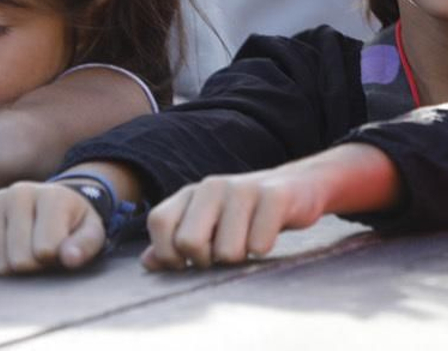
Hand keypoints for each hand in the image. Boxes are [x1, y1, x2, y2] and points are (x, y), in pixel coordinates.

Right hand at [0, 181, 106, 275]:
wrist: (55, 204)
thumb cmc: (74, 223)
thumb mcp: (92, 233)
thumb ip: (86, 245)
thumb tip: (70, 258)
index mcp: (52, 195)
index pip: (45, 251)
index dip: (55, 260)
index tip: (62, 247)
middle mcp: (19, 192)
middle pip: (19, 260)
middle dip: (34, 266)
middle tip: (43, 250)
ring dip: (15, 266)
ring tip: (28, 247)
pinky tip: (8, 250)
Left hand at [140, 168, 325, 269]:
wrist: (300, 185)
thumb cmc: (246, 213)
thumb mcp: (208, 223)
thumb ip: (175, 241)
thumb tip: (147, 262)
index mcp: (192, 192)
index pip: (158, 222)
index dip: (168, 252)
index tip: (187, 262)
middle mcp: (213, 186)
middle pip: (189, 242)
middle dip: (206, 260)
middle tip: (222, 253)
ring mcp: (244, 188)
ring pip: (227, 251)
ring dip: (240, 257)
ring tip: (249, 240)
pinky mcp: (275, 196)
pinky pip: (259, 245)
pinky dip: (264, 249)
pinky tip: (268, 234)